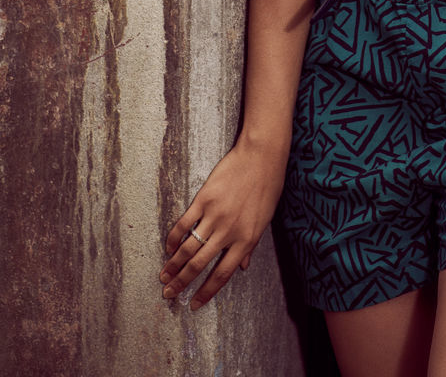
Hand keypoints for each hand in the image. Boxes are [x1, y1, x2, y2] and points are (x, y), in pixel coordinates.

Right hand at [160, 138, 288, 309]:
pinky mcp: (204, 199)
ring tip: (163, 276)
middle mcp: (229, 232)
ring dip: (174, 265)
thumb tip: (243, 267)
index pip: (222, 275)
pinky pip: (184, 224)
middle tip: (169, 293)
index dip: (206, 292)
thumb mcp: (265, 220)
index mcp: (246, 240)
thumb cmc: (268, 186)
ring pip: (189, 248)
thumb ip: (252, 245)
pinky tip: (168, 248)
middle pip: (200, 265)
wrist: (262, 156)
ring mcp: (215, 215)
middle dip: (182, 282)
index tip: (194, 304)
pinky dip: (174, 238)